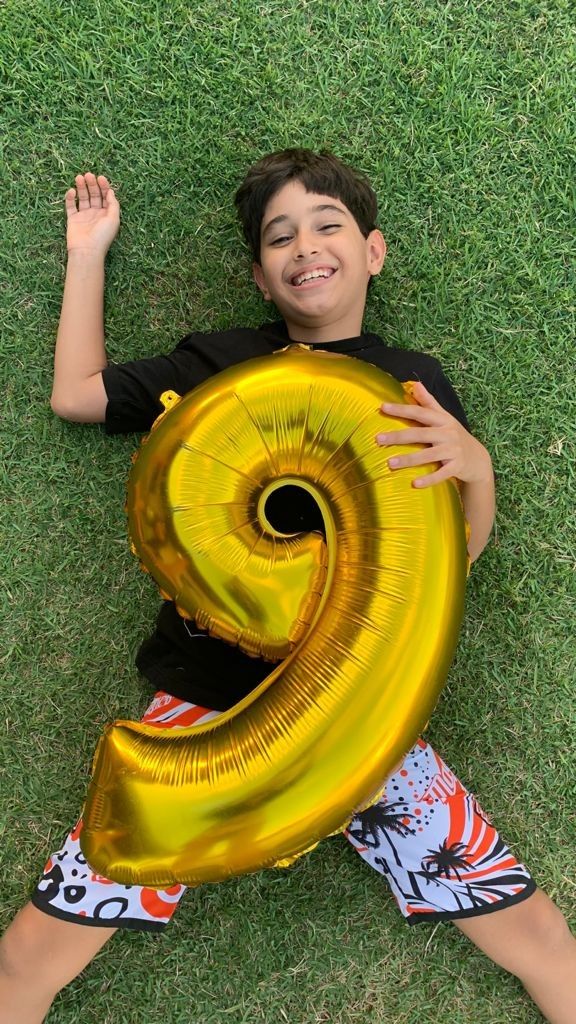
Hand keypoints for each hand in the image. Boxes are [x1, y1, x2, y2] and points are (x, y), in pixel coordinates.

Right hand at [64, 173, 119, 255]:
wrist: (87, 250)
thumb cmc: (102, 235)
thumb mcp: (114, 219)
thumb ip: (113, 204)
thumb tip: (111, 191)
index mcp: (107, 214)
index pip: (105, 196)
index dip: (104, 186)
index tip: (100, 177)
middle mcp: (95, 214)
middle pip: (94, 195)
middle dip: (92, 184)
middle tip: (88, 175)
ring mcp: (84, 216)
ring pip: (82, 198)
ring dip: (81, 187)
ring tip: (79, 177)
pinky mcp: (73, 219)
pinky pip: (70, 206)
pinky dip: (70, 198)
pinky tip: (72, 191)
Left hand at [375, 381, 491, 487]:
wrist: (478, 458)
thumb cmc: (455, 435)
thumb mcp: (445, 417)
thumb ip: (429, 402)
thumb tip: (415, 383)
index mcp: (443, 420)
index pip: (419, 412)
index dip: (401, 409)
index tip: (382, 407)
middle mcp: (448, 434)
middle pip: (420, 434)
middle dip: (399, 436)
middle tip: (378, 439)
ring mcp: (453, 451)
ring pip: (428, 455)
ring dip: (409, 460)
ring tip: (390, 463)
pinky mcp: (457, 467)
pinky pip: (441, 474)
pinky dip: (429, 479)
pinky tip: (414, 484)